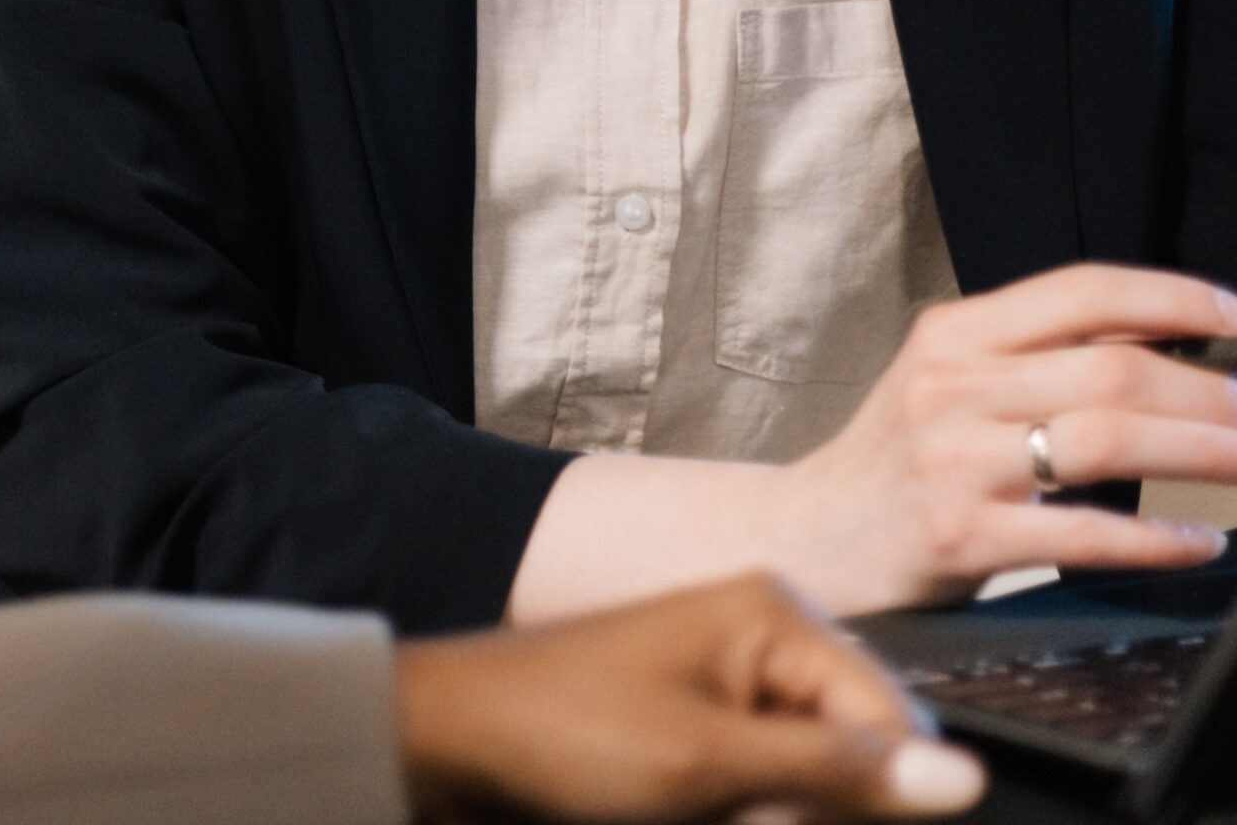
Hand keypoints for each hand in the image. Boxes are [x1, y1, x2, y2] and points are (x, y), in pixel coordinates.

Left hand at [395, 574, 983, 822]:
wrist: (453, 740)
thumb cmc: (566, 732)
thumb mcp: (709, 762)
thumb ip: (838, 772)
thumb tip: (966, 778)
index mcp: (775, 613)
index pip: (894, 725)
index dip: (867, 796)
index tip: (779, 813)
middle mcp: (766, 636)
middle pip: (856, 758)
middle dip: (806, 808)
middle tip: (729, 808)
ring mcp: (735, 683)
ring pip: (813, 788)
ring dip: (771, 814)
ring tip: (713, 809)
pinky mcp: (710, 730)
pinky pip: (769, 788)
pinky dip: (744, 810)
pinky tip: (703, 808)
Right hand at [770, 264, 1236, 612]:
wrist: (807, 535)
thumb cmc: (898, 461)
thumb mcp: (948, 385)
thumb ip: (1035, 360)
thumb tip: (1161, 341)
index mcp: (952, 334)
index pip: (1078, 292)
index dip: (1170, 297)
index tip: (1236, 314)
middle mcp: (949, 384)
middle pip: (1108, 370)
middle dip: (1209, 392)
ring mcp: (951, 458)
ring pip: (1102, 440)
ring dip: (1198, 452)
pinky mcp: (959, 534)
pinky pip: (1079, 534)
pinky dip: (1153, 539)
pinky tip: (1199, 544)